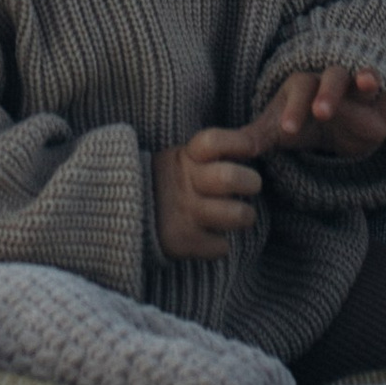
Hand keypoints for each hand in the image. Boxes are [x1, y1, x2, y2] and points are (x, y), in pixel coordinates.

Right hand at [152, 126, 267, 259]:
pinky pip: (220, 247)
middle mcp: (184, 182)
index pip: (212, 141)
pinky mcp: (181, 241)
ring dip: (244, 216)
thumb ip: (219, 150)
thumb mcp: (185, 158)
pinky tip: (213, 237)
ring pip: (235, 214)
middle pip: (228, 177)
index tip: (252, 148)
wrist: (125, 213)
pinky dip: (220, 245)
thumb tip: (260, 138)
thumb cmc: (171, 182)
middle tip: (253, 185)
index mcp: (184, 157)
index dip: (238, 142)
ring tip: (241, 215)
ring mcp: (183, 212)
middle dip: (250, 181)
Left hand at [249, 65, 385, 161]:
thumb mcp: (276, 130)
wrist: (329, 127)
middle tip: (322, 113)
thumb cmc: (299, 121)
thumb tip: (227, 150)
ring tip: (369, 84)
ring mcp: (360, 95)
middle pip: (332, 77)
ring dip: (367, 78)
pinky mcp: (382, 110)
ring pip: (365, 77)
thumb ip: (254, 138)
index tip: (286, 131)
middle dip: (328, 92)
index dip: (292, 108)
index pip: (298, 89)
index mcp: (304, 85)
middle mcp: (333, 83)